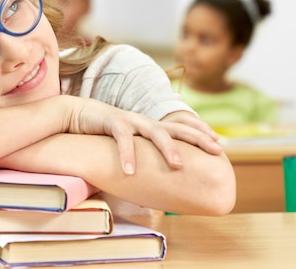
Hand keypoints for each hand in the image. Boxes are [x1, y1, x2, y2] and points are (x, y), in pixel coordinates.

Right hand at [63, 96, 221, 174]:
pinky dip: (127, 155)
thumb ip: (140, 156)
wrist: (76, 115)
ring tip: (178, 164)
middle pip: (176, 128)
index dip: (199, 132)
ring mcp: (130, 120)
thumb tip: (153, 181)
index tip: (219, 142)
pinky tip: (130, 171)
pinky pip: (122, 139)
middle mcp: (144, 121)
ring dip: (168, 148)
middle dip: (198, 137)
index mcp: (149, 127)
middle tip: (216, 149)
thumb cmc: (102, 134)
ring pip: (154, 132)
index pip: (180, 127)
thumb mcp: (126, 144)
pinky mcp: (112, 121)